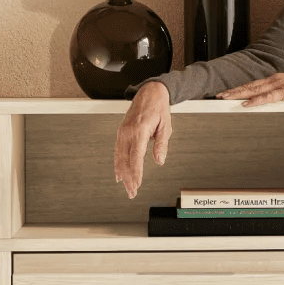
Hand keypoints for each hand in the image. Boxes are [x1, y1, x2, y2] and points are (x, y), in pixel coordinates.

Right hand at [113, 81, 172, 198]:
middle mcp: (128, 132)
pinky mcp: (121, 132)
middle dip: (128, 178)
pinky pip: (117, 151)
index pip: (136, 156)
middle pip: (126, 160)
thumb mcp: (166, 126)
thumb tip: (160, 160)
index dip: (136, 172)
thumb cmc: (158, 107)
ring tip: (125, 186)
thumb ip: (161, 144)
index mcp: (140, 130)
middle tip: (132, 192)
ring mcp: (123, 132)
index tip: (137, 183)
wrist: (149, 92)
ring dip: (122, 174)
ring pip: (119, 157)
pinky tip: (118, 173)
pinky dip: (117, 164)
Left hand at [217, 71, 283, 106]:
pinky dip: (256, 100)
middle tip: (219, 95)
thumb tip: (268, 102)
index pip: (253, 85)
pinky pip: (268, 97)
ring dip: (239, 94)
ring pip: (255, 89)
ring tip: (227, 98)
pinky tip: (247, 103)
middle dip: (233, 91)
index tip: (227, 93)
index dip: (239, 89)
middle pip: (250, 86)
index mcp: (275, 80)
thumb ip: (278, 94)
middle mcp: (274, 80)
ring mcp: (279, 84)